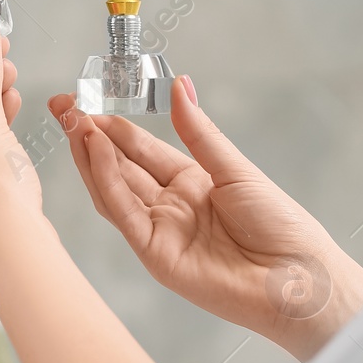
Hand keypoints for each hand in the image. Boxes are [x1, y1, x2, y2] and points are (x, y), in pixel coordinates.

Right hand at [49, 78, 362, 359]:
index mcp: (191, 183)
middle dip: (89, 135)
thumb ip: (198, 131)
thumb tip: (179, 84)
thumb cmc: (280, 225)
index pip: (140, 148)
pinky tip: (93, 150)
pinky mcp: (155, 255)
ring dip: (89, 155)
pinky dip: (105, 181)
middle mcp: (169, 206)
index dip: (111, 124)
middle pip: (119, 167)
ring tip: (72, 120)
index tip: (87, 97)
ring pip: (113, 189)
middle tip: (63, 105)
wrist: (299, 278)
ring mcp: (160, 232)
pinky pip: (123, 213)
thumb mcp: (235, 168)